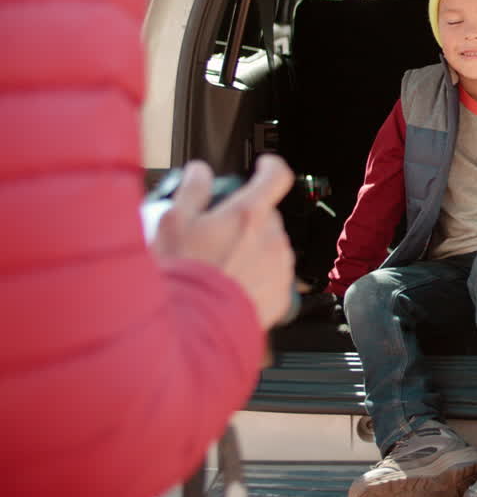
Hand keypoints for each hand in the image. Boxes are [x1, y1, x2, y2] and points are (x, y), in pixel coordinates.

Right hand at [151, 154, 296, 328]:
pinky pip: (276, 274)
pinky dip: (259, 275)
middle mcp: (271, 237)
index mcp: (247, 215)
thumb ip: (192, 191)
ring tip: (222, 267)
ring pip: (272, 245)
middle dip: (246, 220)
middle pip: (267, 216)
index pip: (276, 177)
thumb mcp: (173, 224)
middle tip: (218, 236)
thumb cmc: (183, 278)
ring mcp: (281, 266)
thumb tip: (200, 171)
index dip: (270, 168)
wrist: (194, 329)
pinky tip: (233, 285)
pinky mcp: (283, 293)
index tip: (264, 167)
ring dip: (253, 248)